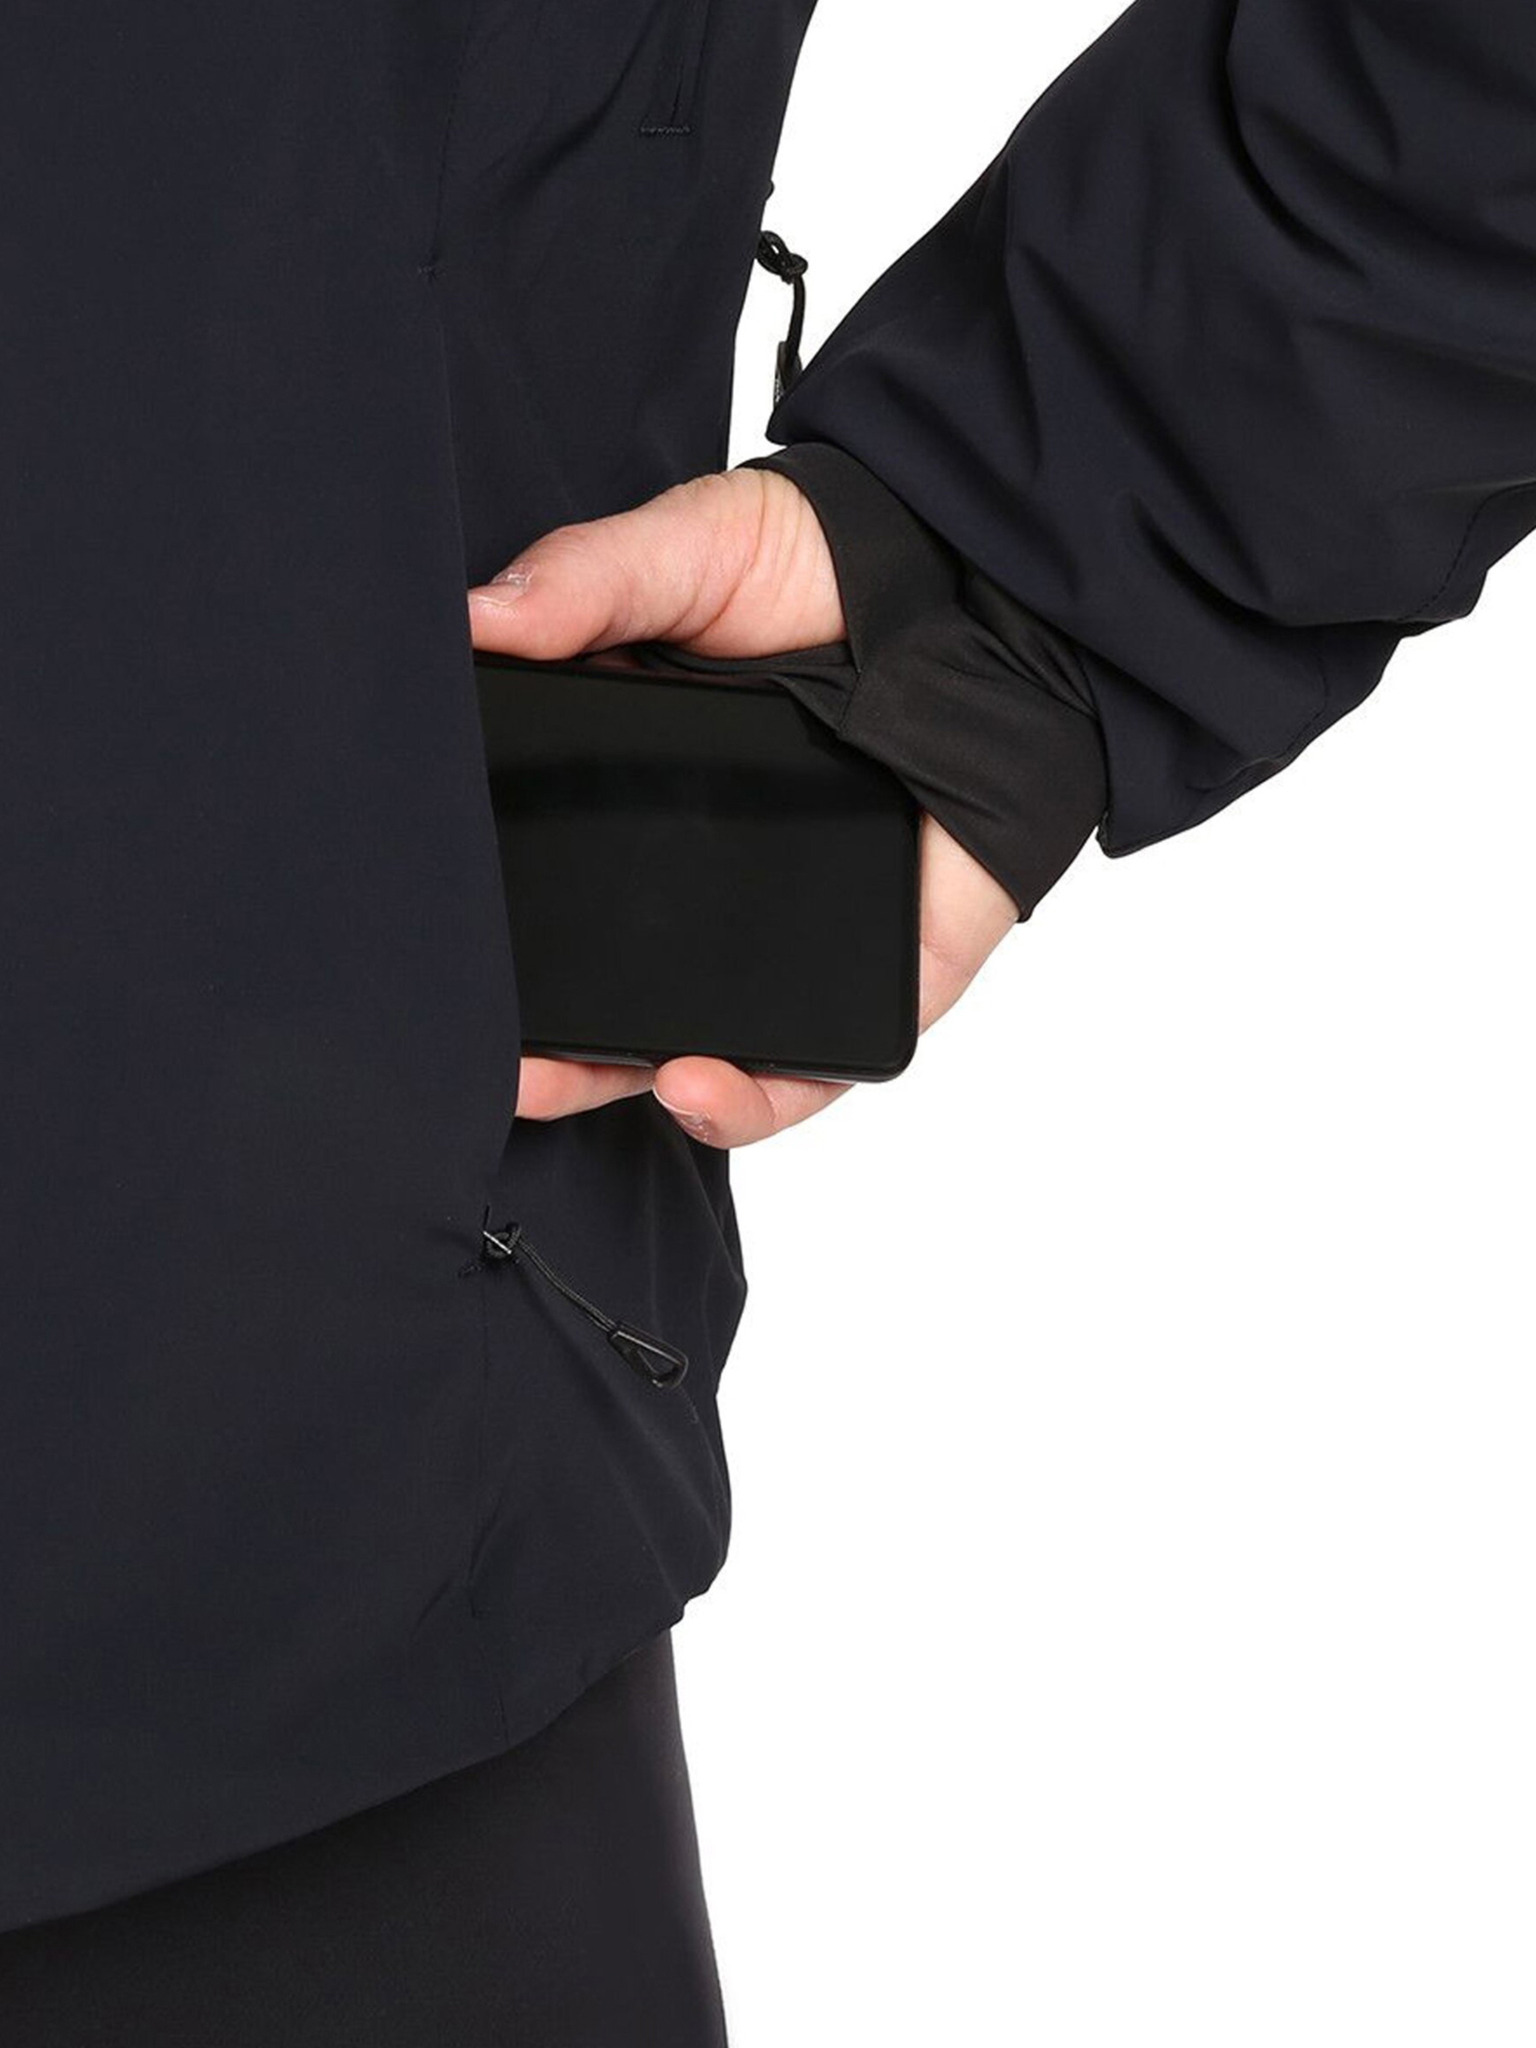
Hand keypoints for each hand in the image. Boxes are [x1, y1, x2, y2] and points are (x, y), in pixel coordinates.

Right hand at [468, 467, 1018, 1146]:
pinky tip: (694, 1083)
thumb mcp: (690, 552)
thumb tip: (474, 617)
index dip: (485, 919)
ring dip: (617, 1080)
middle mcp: (701, 884)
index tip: (423, 936)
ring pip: (690, 1049)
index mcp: (637, 794)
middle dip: (532, 1036)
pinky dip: (750, 1097)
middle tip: (474, 1051)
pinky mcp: (873, 982)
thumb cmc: (834, 569)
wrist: (986, 588)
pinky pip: (808, 1070)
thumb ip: (588, 583)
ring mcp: (783, 941)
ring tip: (554, 1080)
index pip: (543, 878)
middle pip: (602, 987)